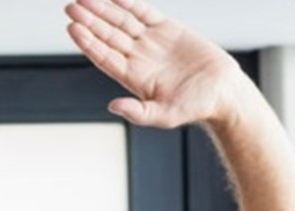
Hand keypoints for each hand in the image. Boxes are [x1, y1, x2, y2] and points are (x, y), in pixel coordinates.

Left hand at [66, 0, 249, 129]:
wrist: (223, 91)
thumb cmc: (195, 107)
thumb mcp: (166, 115)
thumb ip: (139, 112)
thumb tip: (113, 106)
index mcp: (133, 77)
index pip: (104, 56)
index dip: (87, 42)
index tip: (72, 27)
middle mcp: (138, 57)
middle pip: (108, 35)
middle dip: (90, 20)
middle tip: (71, 6)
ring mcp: (151, 41)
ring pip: (121, 20)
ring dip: (103, 9)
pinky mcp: (167, 28)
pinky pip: (143, 11)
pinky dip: (129, 2)